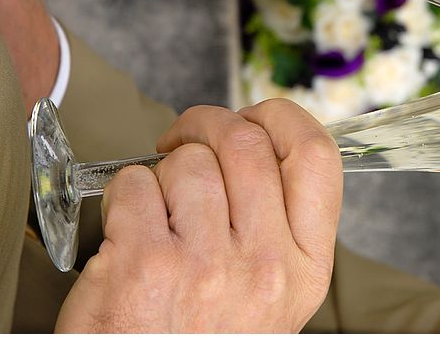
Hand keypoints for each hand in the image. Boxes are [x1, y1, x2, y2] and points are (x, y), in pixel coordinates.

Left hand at [56, 99, 342, 332]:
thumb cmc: (202, 338)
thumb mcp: (271, 294)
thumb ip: (278, 225)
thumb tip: (263, 145)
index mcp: (307, 267)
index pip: (316, 157)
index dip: (281, 117)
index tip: (254, 118)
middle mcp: (266, 265)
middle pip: (246, 141)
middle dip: (206, 123)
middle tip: (185, 139)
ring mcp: (206, 264)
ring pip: (188, 159)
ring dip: (162, 171)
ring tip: (156, 211)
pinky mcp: (145, 264)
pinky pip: (135, 182)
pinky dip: (123, 194)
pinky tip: (128, 231)